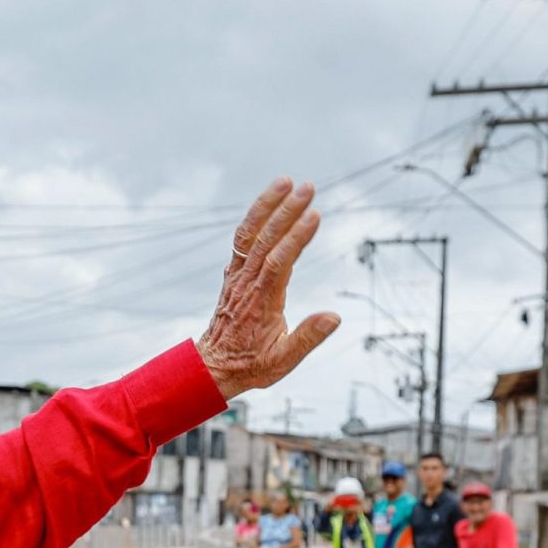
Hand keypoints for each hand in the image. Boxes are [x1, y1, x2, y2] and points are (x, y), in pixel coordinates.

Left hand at [198, 178, 340, 400]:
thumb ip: (307, 338)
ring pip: (251, 235)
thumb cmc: (251, 365)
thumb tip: (334, 317)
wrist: (213, 366)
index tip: (314, 216)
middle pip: (266, 241)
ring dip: (267, 206)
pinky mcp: (234, 273)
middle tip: (308, 187)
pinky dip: (255, 218)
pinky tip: (270, 200)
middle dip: (287, 212)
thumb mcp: (282, 362)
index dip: (296, 239)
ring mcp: (238, 276)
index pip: (279, 264)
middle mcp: (247, 284)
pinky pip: (243, 240)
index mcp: (262, 303)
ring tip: (286, 181)